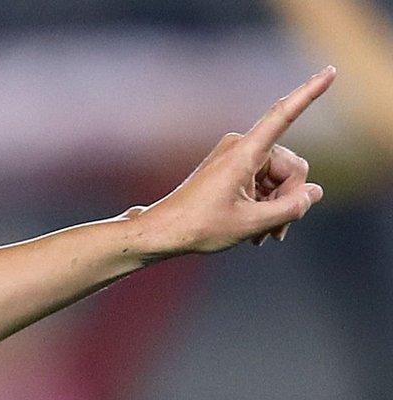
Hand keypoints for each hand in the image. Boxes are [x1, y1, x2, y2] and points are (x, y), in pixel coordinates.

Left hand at [130, 67, 333, 257]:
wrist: (161, 232)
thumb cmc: (198, 227)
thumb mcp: (251, 224)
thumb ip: (290, 208)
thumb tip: (315, 192)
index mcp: (244, 153)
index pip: (283, 116)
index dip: (309, 93)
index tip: (330, 70)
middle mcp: (242, 147)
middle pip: (292, 167)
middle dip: (289, 199)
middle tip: (273, 232)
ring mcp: (238, 157)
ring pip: (281, 179)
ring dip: (277, 207)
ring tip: (263, 236)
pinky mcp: (235, 168)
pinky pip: (266, 183)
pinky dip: (266, 205)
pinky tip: (258, 230)